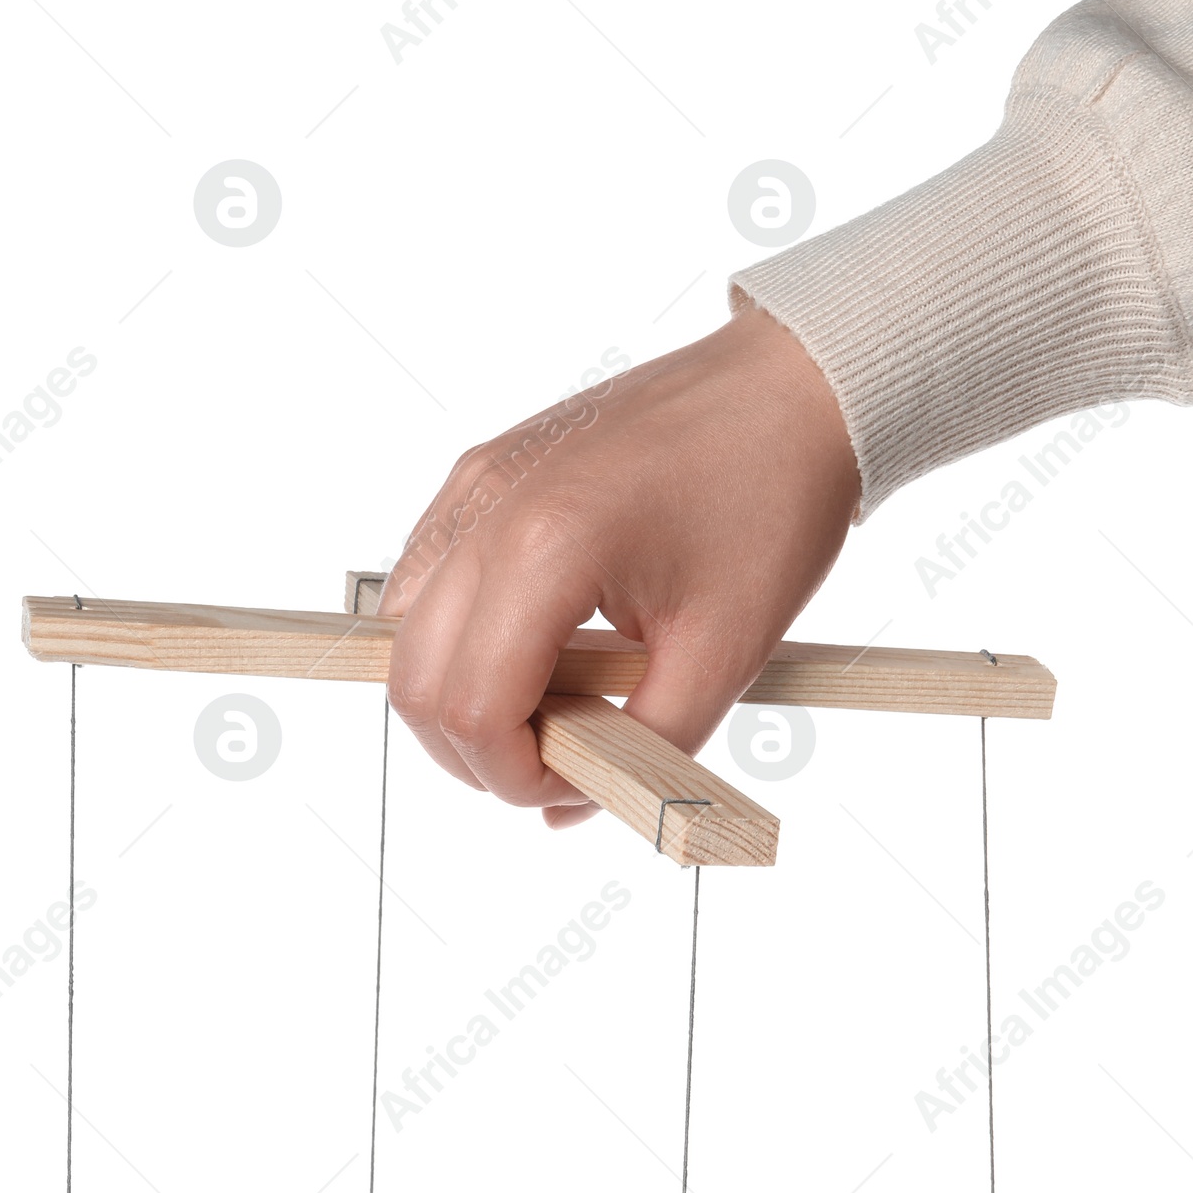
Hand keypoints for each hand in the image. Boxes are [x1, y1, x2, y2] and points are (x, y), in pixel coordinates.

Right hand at [378, 305, 859, 824]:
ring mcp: (474, 484)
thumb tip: (566, 806)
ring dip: (459, 694)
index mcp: (547, 549)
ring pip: (404, 636)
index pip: (470, 710)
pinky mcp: (480, 473)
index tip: (571, 786)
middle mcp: (489, 509)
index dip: (511, 776)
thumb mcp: (726, 656)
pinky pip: (426, 582)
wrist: (789, 386)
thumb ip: (646, 751)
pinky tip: (541, 645)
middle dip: (472, 750)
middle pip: (413, 683)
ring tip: (555, 701)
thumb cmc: (771, 500)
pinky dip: (461, 638)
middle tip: (557, 762)